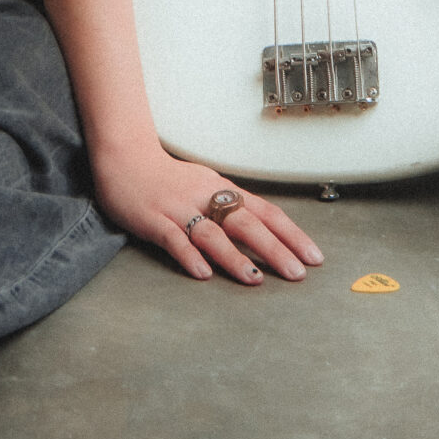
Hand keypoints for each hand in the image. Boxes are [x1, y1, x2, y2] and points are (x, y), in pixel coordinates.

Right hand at [90, 144, 324, 286]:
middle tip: (296, 273)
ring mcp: (180, 209)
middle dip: (274, 249)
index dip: (291, 234)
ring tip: (255, 279)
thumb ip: (233, 207)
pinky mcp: (154, 220)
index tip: (313, 256)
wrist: (125, 159)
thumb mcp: (208, 186)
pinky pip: (173, 239)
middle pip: (246, 224)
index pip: (266, 212)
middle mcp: (206, 198)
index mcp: (223, 190)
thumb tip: (267, 230)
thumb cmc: (169, 178)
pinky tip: (202, 272)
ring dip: (234, 257)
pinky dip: (189, 255)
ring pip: (212, 234)